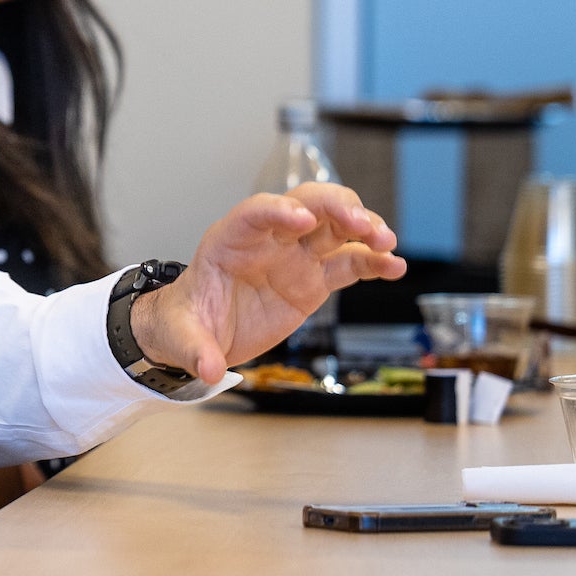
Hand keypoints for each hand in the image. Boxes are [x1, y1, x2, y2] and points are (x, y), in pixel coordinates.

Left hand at [134, 182, 406, 384]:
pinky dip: (372, 262)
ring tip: (387, 243)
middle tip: (362, 226)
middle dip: (335, 208)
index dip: (278, 210)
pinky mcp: (314, 279)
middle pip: (306, 205)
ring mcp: (294, 257)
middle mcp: (268, 240)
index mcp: (230, 241)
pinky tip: (395, 267)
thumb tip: (206, 369)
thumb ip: (195, 348)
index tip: (300, 218)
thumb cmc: (188, 319)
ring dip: (363, 228)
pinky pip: (348, 263)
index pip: (255, 213)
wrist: (203, 330)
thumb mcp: (180, 333)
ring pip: (335, 227)